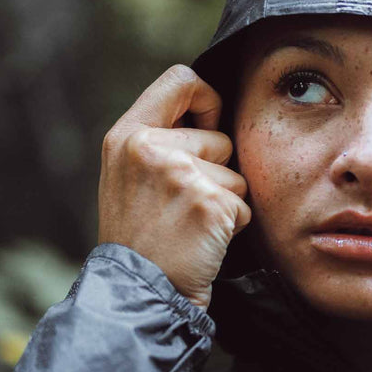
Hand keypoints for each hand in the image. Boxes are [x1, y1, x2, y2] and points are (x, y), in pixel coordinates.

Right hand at [98, 65, 250, 309]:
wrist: (138, 292)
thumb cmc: (141, 239)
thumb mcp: (128, 177)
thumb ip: (160, 141)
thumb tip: (209, 116)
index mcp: (127, 135)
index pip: (180, 79)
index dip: (206, 99)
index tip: (208, 127)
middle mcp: (150, 147)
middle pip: (219, 138)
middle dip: (216, 173)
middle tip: (184, 208)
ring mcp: (180, 174)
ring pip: (236, 175)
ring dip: (226, 202)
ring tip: (191, 226)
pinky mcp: (209, 202)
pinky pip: (244, 204)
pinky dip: (233, 226)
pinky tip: (203, 241)